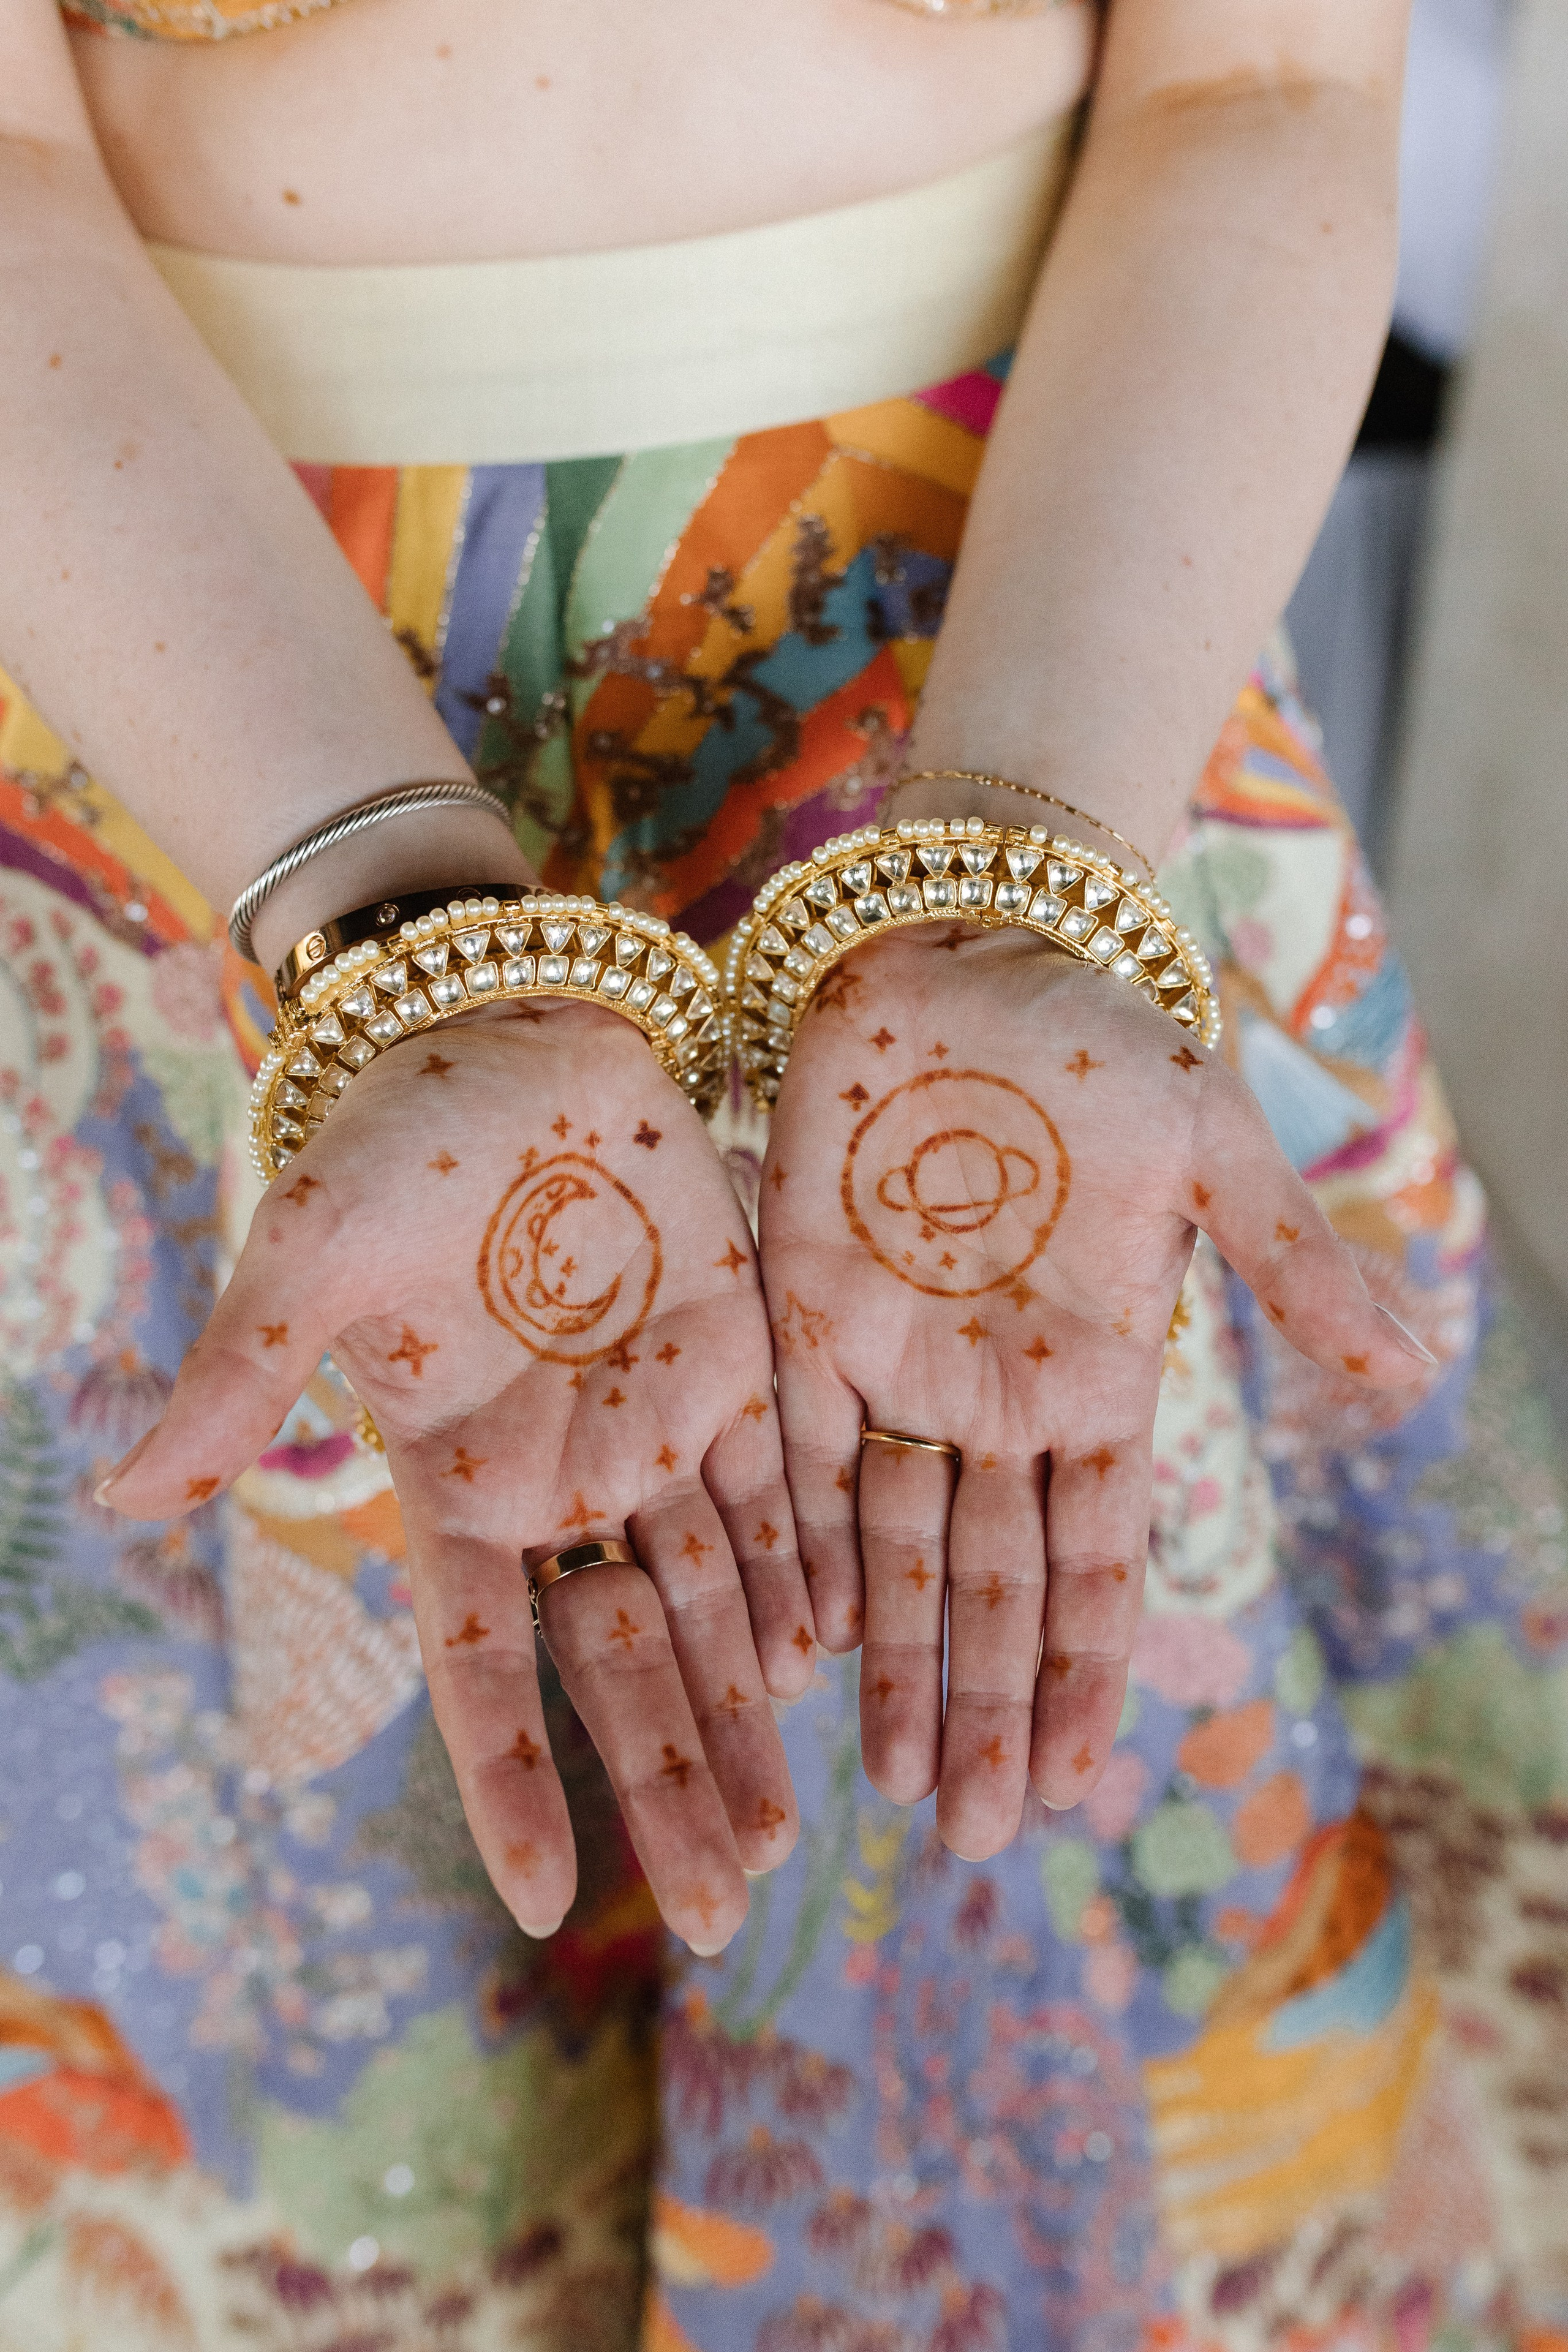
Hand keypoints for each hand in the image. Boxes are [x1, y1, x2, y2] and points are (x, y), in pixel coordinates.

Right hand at [99, 1000, 815, 1952]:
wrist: (502, 1034)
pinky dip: (810, 1569)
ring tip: (791, 1835)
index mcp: (460, 1483)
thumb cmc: (390, 1143)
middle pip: (622, 1664)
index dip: (514, 1783)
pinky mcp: (736, 1350)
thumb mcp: (306, 1257)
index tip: (549, 1907)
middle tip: (725, 1914)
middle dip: (670, 1785)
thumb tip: (122, 1497)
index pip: (487, 1669)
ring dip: (749, 1712)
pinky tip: (836, 1659)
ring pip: (715, 1598)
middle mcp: (564, 1477)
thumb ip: (242, 1381)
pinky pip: (783, 1481)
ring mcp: (656, 1418)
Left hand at [760, 926, 1431, 1858]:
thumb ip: (1289, 1268)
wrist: (976, 940)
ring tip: (888, 1784)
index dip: (1081, 1672)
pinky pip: (793, 1454)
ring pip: (891, 1546)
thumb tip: (1408, 1373)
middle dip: (983, 1705)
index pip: (1096, 1559)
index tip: (1070, 1784)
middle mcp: (998, 1392)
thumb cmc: (1107, 1040)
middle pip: (990, 1581)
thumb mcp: (1214, 1152)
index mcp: (1102, 1372)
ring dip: (894, 1663)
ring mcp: (899, 1358)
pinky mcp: (803, 1309)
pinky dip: (796, 1550)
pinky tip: (798, 1650)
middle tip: (970, 1833)